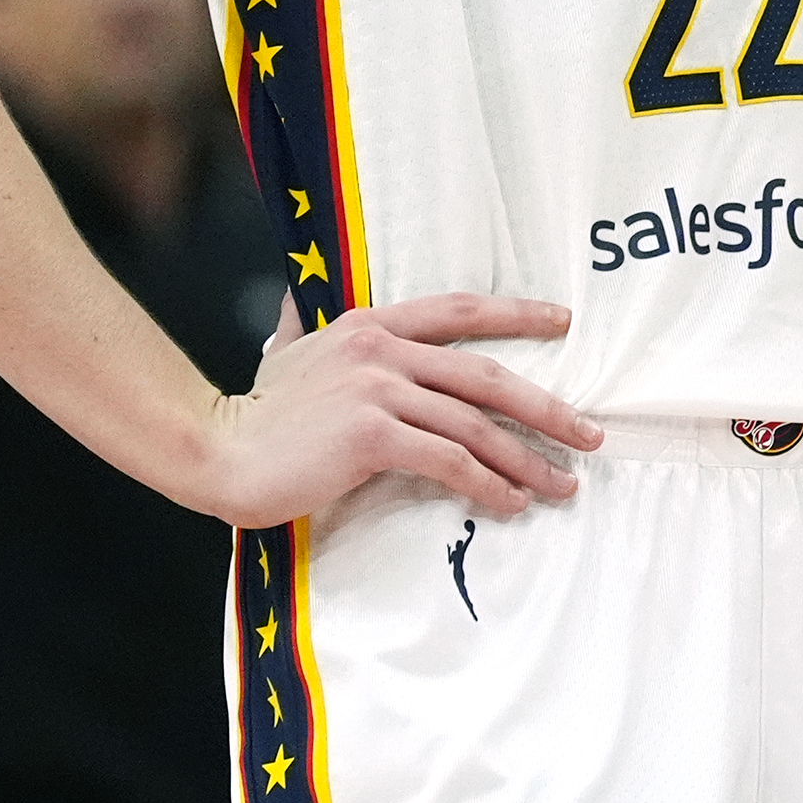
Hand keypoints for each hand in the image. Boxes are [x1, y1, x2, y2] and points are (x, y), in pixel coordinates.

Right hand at [194, 294, 603, 526]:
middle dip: (548, 408)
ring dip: (526, 459)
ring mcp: (378, 390)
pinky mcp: (372, 436)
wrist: (212, 450)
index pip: (461, 310)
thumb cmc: (255, 415)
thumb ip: (310, 331)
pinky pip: (449, 460)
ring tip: (560, 484)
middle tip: (589, 434)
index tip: (565, 321)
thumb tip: (294, 300)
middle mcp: (382, 350)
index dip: (518, 314)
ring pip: (475, 424)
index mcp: (371, 325)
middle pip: (487, 376)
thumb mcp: (290, 354)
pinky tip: (511, 503)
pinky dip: (487, 484)